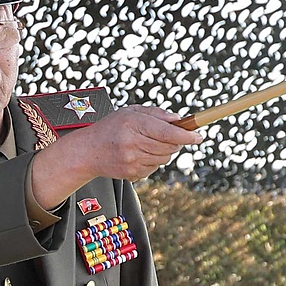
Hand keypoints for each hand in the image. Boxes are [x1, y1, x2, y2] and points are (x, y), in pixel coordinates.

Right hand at [29, 105, 204, 207]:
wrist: (87, 151)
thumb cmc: (110, 128)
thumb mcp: (130, 112)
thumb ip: (156, 113)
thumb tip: (179, 120)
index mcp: (132, 124)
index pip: (168, 132)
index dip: (187, 135)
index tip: (199, 136)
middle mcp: (132, 143)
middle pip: (170, 147)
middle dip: (175, 142)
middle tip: (169, 137)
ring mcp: (131, 160)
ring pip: (164, 158)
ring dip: (164, 151)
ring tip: (148, 144)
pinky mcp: (131, 173)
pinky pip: (154, 167)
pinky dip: (153, 161)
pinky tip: (140, 154)